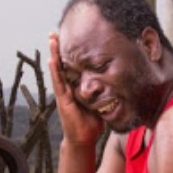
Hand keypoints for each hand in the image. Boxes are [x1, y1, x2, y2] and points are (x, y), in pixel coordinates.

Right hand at [47, 31, 104, 145]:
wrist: (84, 139)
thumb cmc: (92, 123)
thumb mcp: (101, 103)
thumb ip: (105, 92)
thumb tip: (121, 81)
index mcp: (76, 87)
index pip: (72, 67)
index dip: (70, 54)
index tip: (69, 38)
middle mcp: (68, 88)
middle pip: (62, 64)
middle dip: (58, 49)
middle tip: (54, 32)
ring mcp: (64, 94)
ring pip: (58, 70)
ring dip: (54, 55)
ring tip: (51, 40)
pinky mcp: (63, 100)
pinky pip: (59, 83)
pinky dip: (55, 71)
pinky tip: (51, 60)